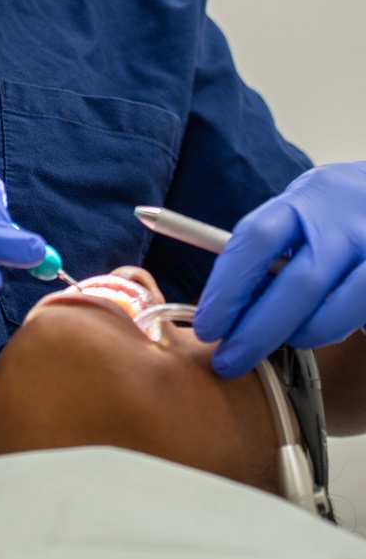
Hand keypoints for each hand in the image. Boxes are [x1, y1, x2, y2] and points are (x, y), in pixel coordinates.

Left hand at [194, 162, 365, 376]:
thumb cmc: (337, 212)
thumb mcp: (302, 209)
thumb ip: (272, 247)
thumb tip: (231, 304)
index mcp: (307, 197)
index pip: (258, 239)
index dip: (227, 286)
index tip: (207, 325)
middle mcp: (346, 224)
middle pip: (298, 285)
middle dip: (257, 331)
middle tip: (229, 360)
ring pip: (333, 313)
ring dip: (299, 337)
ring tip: (282, 343)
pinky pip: (358, 321)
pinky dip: (332, 330)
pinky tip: (322, 327)